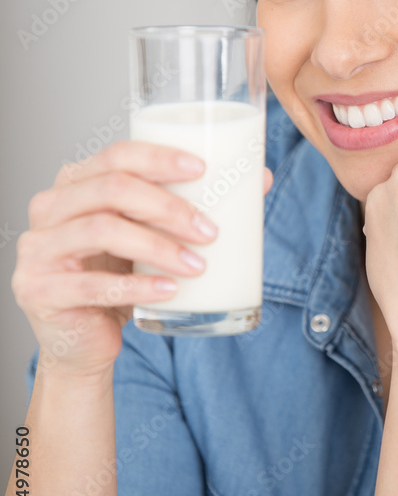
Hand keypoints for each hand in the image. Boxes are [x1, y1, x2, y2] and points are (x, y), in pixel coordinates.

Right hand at [11, 141, 272, 380]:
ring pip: (102, 230)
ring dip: (158, 246)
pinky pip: (92, 284)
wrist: (84, 340)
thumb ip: (193, 206)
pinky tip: (171, 292)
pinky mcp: (40, 291)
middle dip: (168, 207)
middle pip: (111, 189)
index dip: (159, 157)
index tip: (202, 169)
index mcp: (74, 183)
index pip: (115, 155)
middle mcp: (50, 208)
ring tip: (197, 264)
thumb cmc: (119, 276)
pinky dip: (138, 286)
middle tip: (210, 231)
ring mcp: (38, 249)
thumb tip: (260, 177)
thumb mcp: (153, 237)